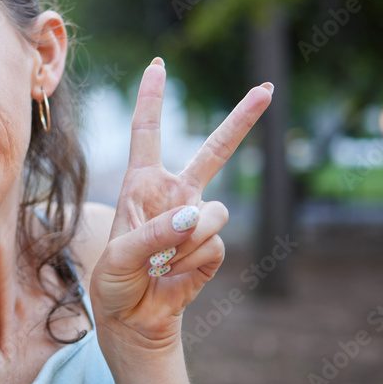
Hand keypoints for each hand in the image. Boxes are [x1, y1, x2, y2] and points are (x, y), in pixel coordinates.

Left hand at [90, 57, 272, 351]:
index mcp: (142, 184)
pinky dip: (192, 261)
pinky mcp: (212, 246)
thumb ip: (154, 233)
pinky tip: (175, 274)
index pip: (146, 133)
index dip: (151, 99)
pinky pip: (214, 244)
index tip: (158, 65)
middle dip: (242, 120)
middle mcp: (174, 194)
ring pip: (213, 214)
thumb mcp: (118, 255)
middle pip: (214, 150)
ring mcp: (197, 219)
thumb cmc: (114, 281)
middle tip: (268, 89)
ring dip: (186, 240)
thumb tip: (194, 216)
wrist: (134, 318)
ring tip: (161, 262)